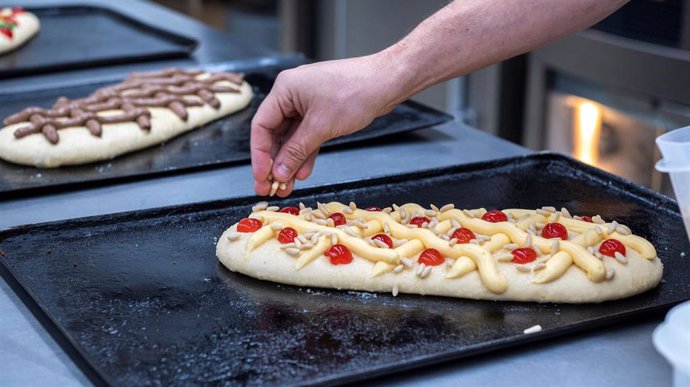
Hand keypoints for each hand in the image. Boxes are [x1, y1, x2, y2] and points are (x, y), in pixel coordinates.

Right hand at [250, 53, 401, 196]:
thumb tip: (279, 172)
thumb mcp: (320, 126)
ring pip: (292, 138)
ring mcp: (307, 104)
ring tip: (286, 187)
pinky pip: (308, 137)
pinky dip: (305, 154)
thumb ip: (296, 150)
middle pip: (275, 134)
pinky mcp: (322, 112)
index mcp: (285, 89)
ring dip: (289, 162)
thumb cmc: (354, 92)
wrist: (386, 82)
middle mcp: (292, 95)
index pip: (262, 126)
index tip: (261, 177)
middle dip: (274, 163)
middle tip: (269, 188)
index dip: (260, 155)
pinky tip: (302, 173)